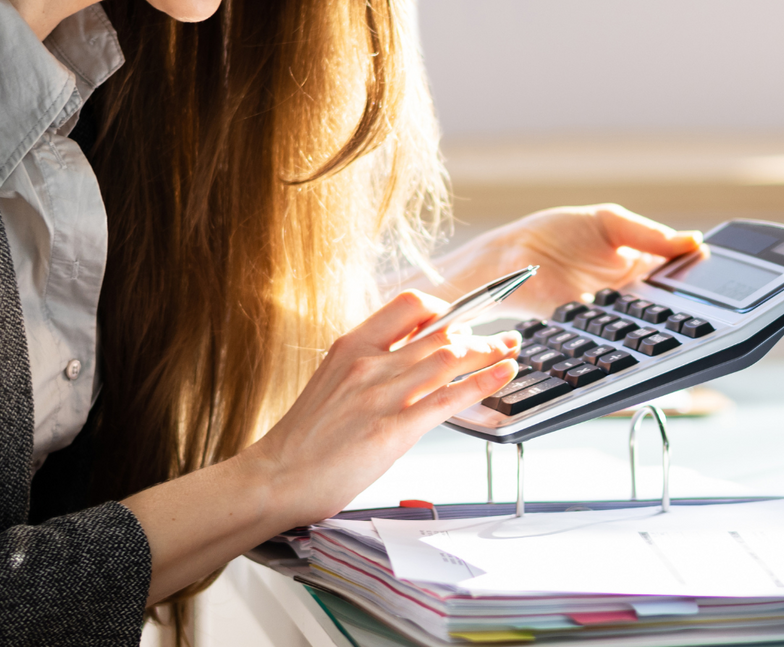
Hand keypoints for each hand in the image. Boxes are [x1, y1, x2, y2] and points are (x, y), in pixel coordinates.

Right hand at [237, 291, 519, 525]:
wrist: (273, 479)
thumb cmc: (303, 438)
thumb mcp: (334, 380)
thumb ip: (371, 363)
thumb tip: (410, 353)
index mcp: (352, 345)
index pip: (411, 304)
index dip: (447, 308)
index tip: (465, 318)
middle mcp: (369, 362)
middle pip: (441, 331)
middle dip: (481, 331)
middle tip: (503, 335)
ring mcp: (382, 394)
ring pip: (451, 357)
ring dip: (489, 351)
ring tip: (510, 351)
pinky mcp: (393, 429)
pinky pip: (448, 398)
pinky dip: (483, 382)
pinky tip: (503, 374)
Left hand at [434, 204, 701, 314]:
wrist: (510, 257)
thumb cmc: (554, 234)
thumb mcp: (608, 221)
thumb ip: (650, 234)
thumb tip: (694, 241)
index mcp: (638, 265)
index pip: (675, 276)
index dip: (692, 279)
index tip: (713, 279)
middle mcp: (627, 296)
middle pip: (663, 308)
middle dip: (678, 311)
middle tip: (696, 308)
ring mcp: (609, 317)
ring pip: (641, 328)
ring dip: (651, 326)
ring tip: (667, 321)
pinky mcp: (587, 334)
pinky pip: (611, 342)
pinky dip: (622, 339)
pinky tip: (631, 331)